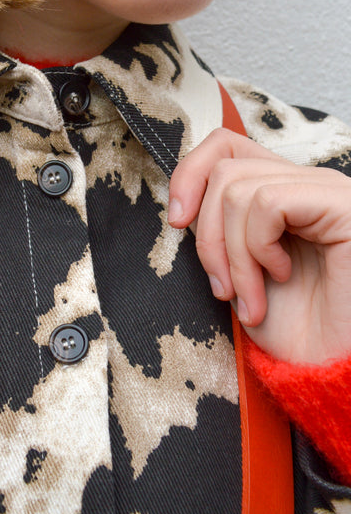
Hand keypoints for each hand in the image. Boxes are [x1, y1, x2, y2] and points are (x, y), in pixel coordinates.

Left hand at [168, 129, 350, 362]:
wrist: (329, 368)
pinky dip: (258, 247)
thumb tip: (184, 201)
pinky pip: (268, 203)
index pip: (225, 145)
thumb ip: (217, 225)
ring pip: (238, 189)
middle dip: (208, 237)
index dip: (189, 174)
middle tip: (223, 289)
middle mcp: (304, 182)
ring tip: (251, 297)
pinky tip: (281, 275)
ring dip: (233, 256)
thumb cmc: (292, 327)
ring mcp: (324, 190)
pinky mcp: (340, 204)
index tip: (178, 222)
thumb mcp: (236, 267)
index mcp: (280, 190)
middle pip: (223, 169)